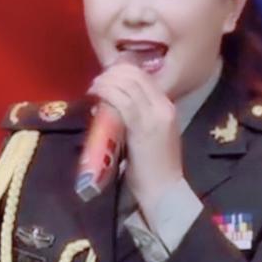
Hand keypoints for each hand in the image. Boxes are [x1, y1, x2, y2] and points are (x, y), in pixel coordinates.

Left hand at [87, 63, 183, 210]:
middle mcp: (163, 106)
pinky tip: (96, 96)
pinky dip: (106, 94)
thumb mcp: (149, 134)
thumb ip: (136, 117)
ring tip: (94, 88)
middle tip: (97, 82)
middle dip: (112, 74)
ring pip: (127, 85)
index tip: (106, 77)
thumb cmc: (153, 167)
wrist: (163, 190)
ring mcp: (154, 116)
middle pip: (135, 76)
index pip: (144, 76)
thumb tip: (112, 102)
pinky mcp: (142, 127)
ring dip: (106, 82)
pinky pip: (122, 101)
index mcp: (167, 106)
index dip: (122, 71)